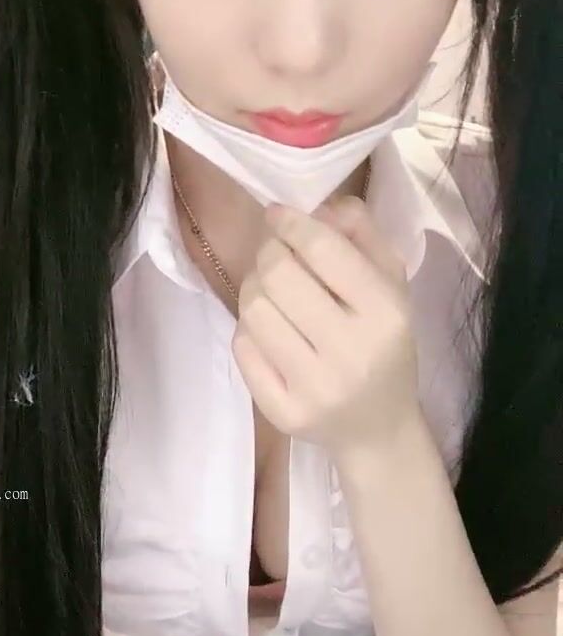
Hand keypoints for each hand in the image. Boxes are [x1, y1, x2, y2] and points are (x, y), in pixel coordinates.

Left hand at [231, 195, 420, 460]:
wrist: (379, 429)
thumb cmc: (384, 345)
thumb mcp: (391, 284)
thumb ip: (361, 234)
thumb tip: (321, 206)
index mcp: (386, 313)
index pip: (324, 250)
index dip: (292, 223)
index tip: (277, 213)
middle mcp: (352, 352)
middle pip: (279, 275)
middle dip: (269, 252)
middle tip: (275, 253)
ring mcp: (315, 388)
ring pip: (254, 309)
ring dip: (255, 288)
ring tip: (272, 292)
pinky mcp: (284, 414)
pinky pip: (243, 347)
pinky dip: (249, 328)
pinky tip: (271, 331)